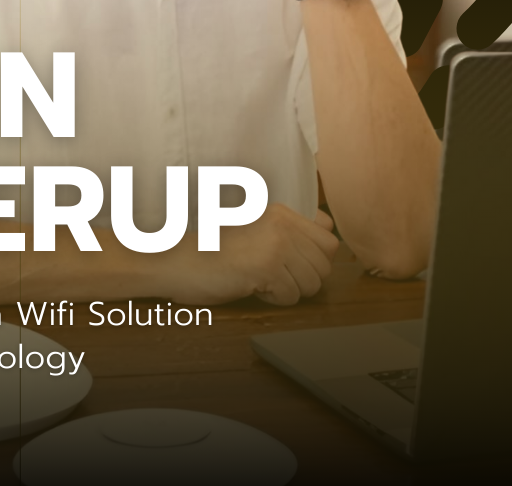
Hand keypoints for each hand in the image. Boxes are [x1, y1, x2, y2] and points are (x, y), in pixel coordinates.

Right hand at [162, 204, 339, 305]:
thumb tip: (329, 242)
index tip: (294, 262)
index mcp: (281, 212)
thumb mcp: (257, 230)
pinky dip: (275, 300)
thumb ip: (290, 232)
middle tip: (277, 276)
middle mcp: (283, 224)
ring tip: (263, 280)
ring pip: (313, 282)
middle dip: (306, 277)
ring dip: (291, 290)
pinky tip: (254, 287)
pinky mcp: (267, 267)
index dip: (317, 255)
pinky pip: (292, 296)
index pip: (329, 234)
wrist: (181, 261)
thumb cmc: (215, 251)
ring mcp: (276, 244)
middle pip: (325, 262)